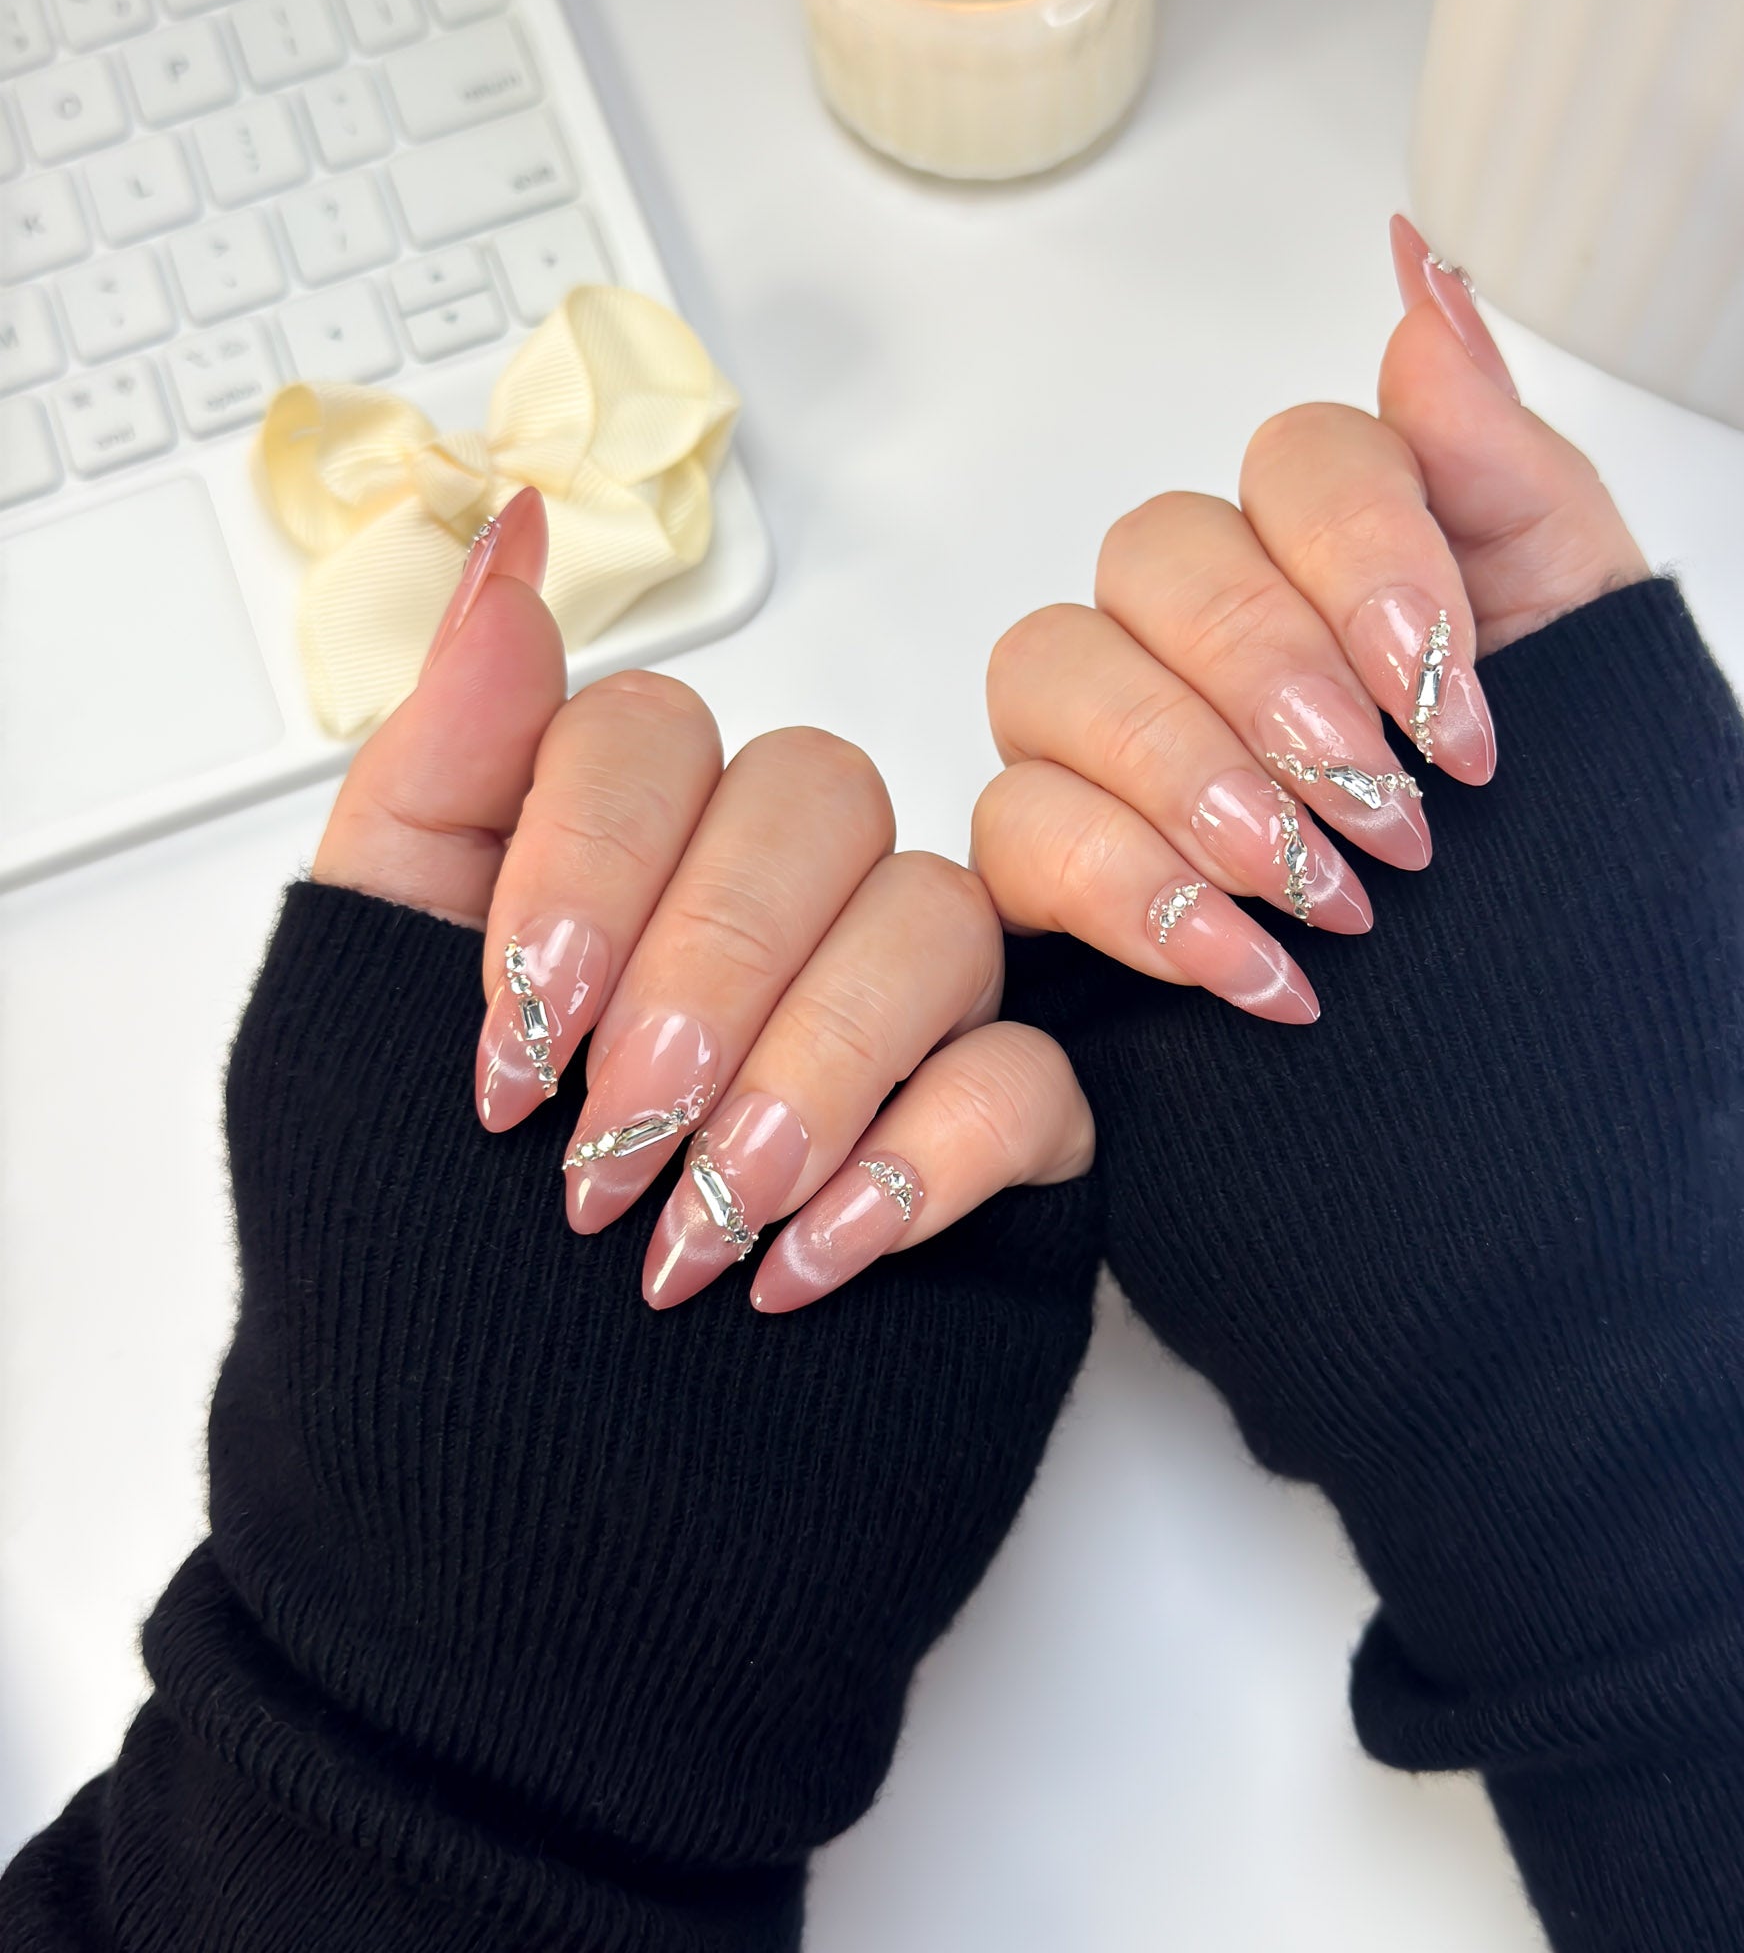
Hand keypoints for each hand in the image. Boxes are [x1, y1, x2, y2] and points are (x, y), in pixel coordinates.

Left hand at [315, 487, 1090, 1312]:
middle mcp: (764, 924)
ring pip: (939, 919)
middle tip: (611, 1142)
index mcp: (615, 873)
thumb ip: (440, 777)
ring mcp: (891, 1031)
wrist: (513, 1557)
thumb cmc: (413, 1295)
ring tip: (705, 1222)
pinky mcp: (994, 1153)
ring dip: (813, 1070)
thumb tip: (507, 543)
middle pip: (824, 799)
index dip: (588, 866)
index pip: (659, 735)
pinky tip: (808, 1266)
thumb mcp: (354, 1012)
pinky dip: (923, 1163)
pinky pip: (1031, 1080)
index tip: (511, 1041)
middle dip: (709, 970)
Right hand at [974, 215, 1644, 1019]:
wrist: (1548, 1100)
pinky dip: (1130, 894)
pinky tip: (1249, 966)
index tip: (1460, 716)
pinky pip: (1012, 829)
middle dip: (1270, 679)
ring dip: (1187, 778)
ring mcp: (1115, 749)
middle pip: (1152, 553)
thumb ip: (1505, 469)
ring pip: (1046, 670)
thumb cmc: (1580, 878)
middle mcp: (1208, 633)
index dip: (1368, 564)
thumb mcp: (1597, 665)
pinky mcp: (1055, 876)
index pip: (1296, 459)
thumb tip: (1420, 270)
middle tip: (1385, 812)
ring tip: (1322, 898)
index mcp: (1342, 562)